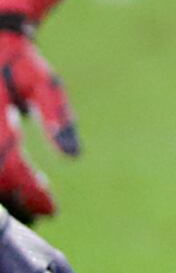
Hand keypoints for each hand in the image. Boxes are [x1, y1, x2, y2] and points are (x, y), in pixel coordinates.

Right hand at [0, 13, 73, 220]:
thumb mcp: (44, 84)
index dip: (29, 194)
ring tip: (24, 204)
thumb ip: (57, 116)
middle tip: (36, 212)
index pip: (9, 168)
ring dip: (2, 193)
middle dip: (13, 201)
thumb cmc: (17, 60)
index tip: (50, 209)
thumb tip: (72, 155)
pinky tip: (10, 181)